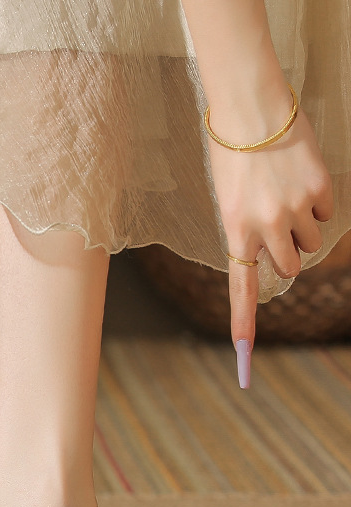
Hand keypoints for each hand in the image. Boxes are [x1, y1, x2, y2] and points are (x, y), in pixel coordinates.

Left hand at [207, 108, 333, 387]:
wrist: (251, 108)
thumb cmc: (233, 155)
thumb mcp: (228, 200)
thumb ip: (247, 231)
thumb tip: (273, 258)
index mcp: (234, 231)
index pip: (241, 286)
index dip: (244, 321)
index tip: (243, 353)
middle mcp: (264, 226)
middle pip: (288, 269)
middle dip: (287, 257)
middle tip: (280, 229)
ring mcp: (293, 209)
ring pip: (310, 244)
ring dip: (303, 229)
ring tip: (286, 196)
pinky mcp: (318, 190)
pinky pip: (324, 213)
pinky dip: (316, 203)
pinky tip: (299, 178)